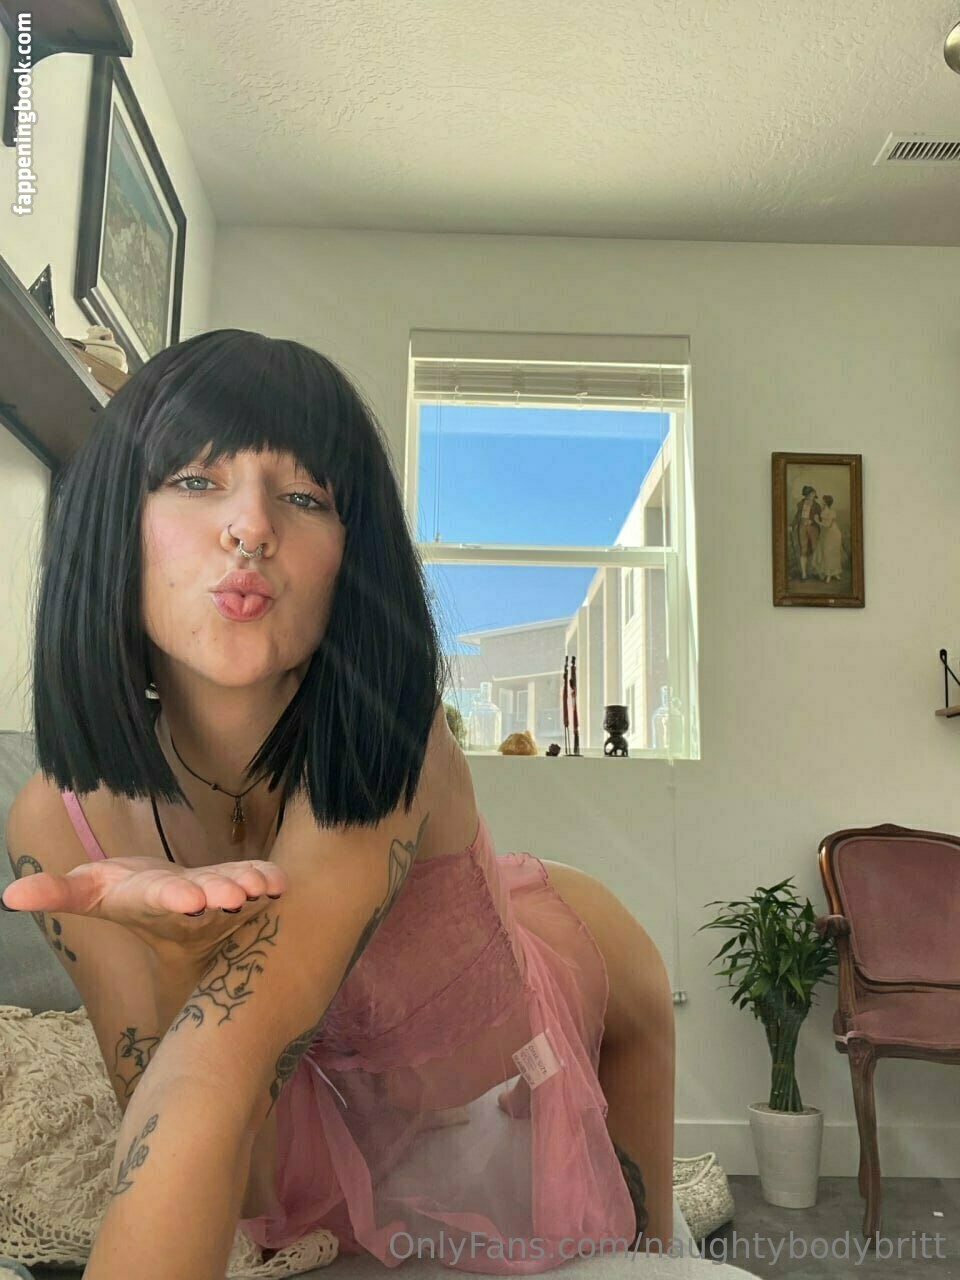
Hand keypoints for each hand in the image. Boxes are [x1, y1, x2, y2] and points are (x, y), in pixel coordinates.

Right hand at [0, 856, 288, 952]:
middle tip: (235, 895)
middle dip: (220, 895)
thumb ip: (58, 893)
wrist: (170, 909)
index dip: (176, 900)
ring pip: (239, 898)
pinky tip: (281, 880)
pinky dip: (271, 883)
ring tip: (264, 885)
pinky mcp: (246, 891)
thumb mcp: (91, 890)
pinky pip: (261, 887)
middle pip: (208, 903)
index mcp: (153, 903)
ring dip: (251, 890)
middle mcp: (192, 909)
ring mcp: (222, 904)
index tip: (188, 899)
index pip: (163, 902)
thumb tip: (10, 896)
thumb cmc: (128, 894)